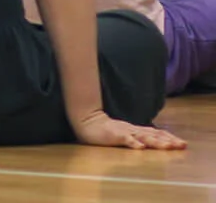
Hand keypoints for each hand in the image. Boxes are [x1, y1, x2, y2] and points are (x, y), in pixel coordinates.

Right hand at [71, 109, 186, 150]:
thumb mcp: (124, 132)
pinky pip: (125, 139)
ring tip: (167, 146)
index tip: (182, 143)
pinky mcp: (113, 135)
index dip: (169, 137)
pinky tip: (140, 147)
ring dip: (156, 142)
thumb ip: (136, 136)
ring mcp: (124, 132)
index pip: (156, 133)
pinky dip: (133, 143)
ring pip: (143, 137)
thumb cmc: (105, 130)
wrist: (86, 120)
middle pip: (154, 135)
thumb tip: (152, 140)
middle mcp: (133, 130)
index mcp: (136, 130)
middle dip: (169, 140)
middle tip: (182, 145)